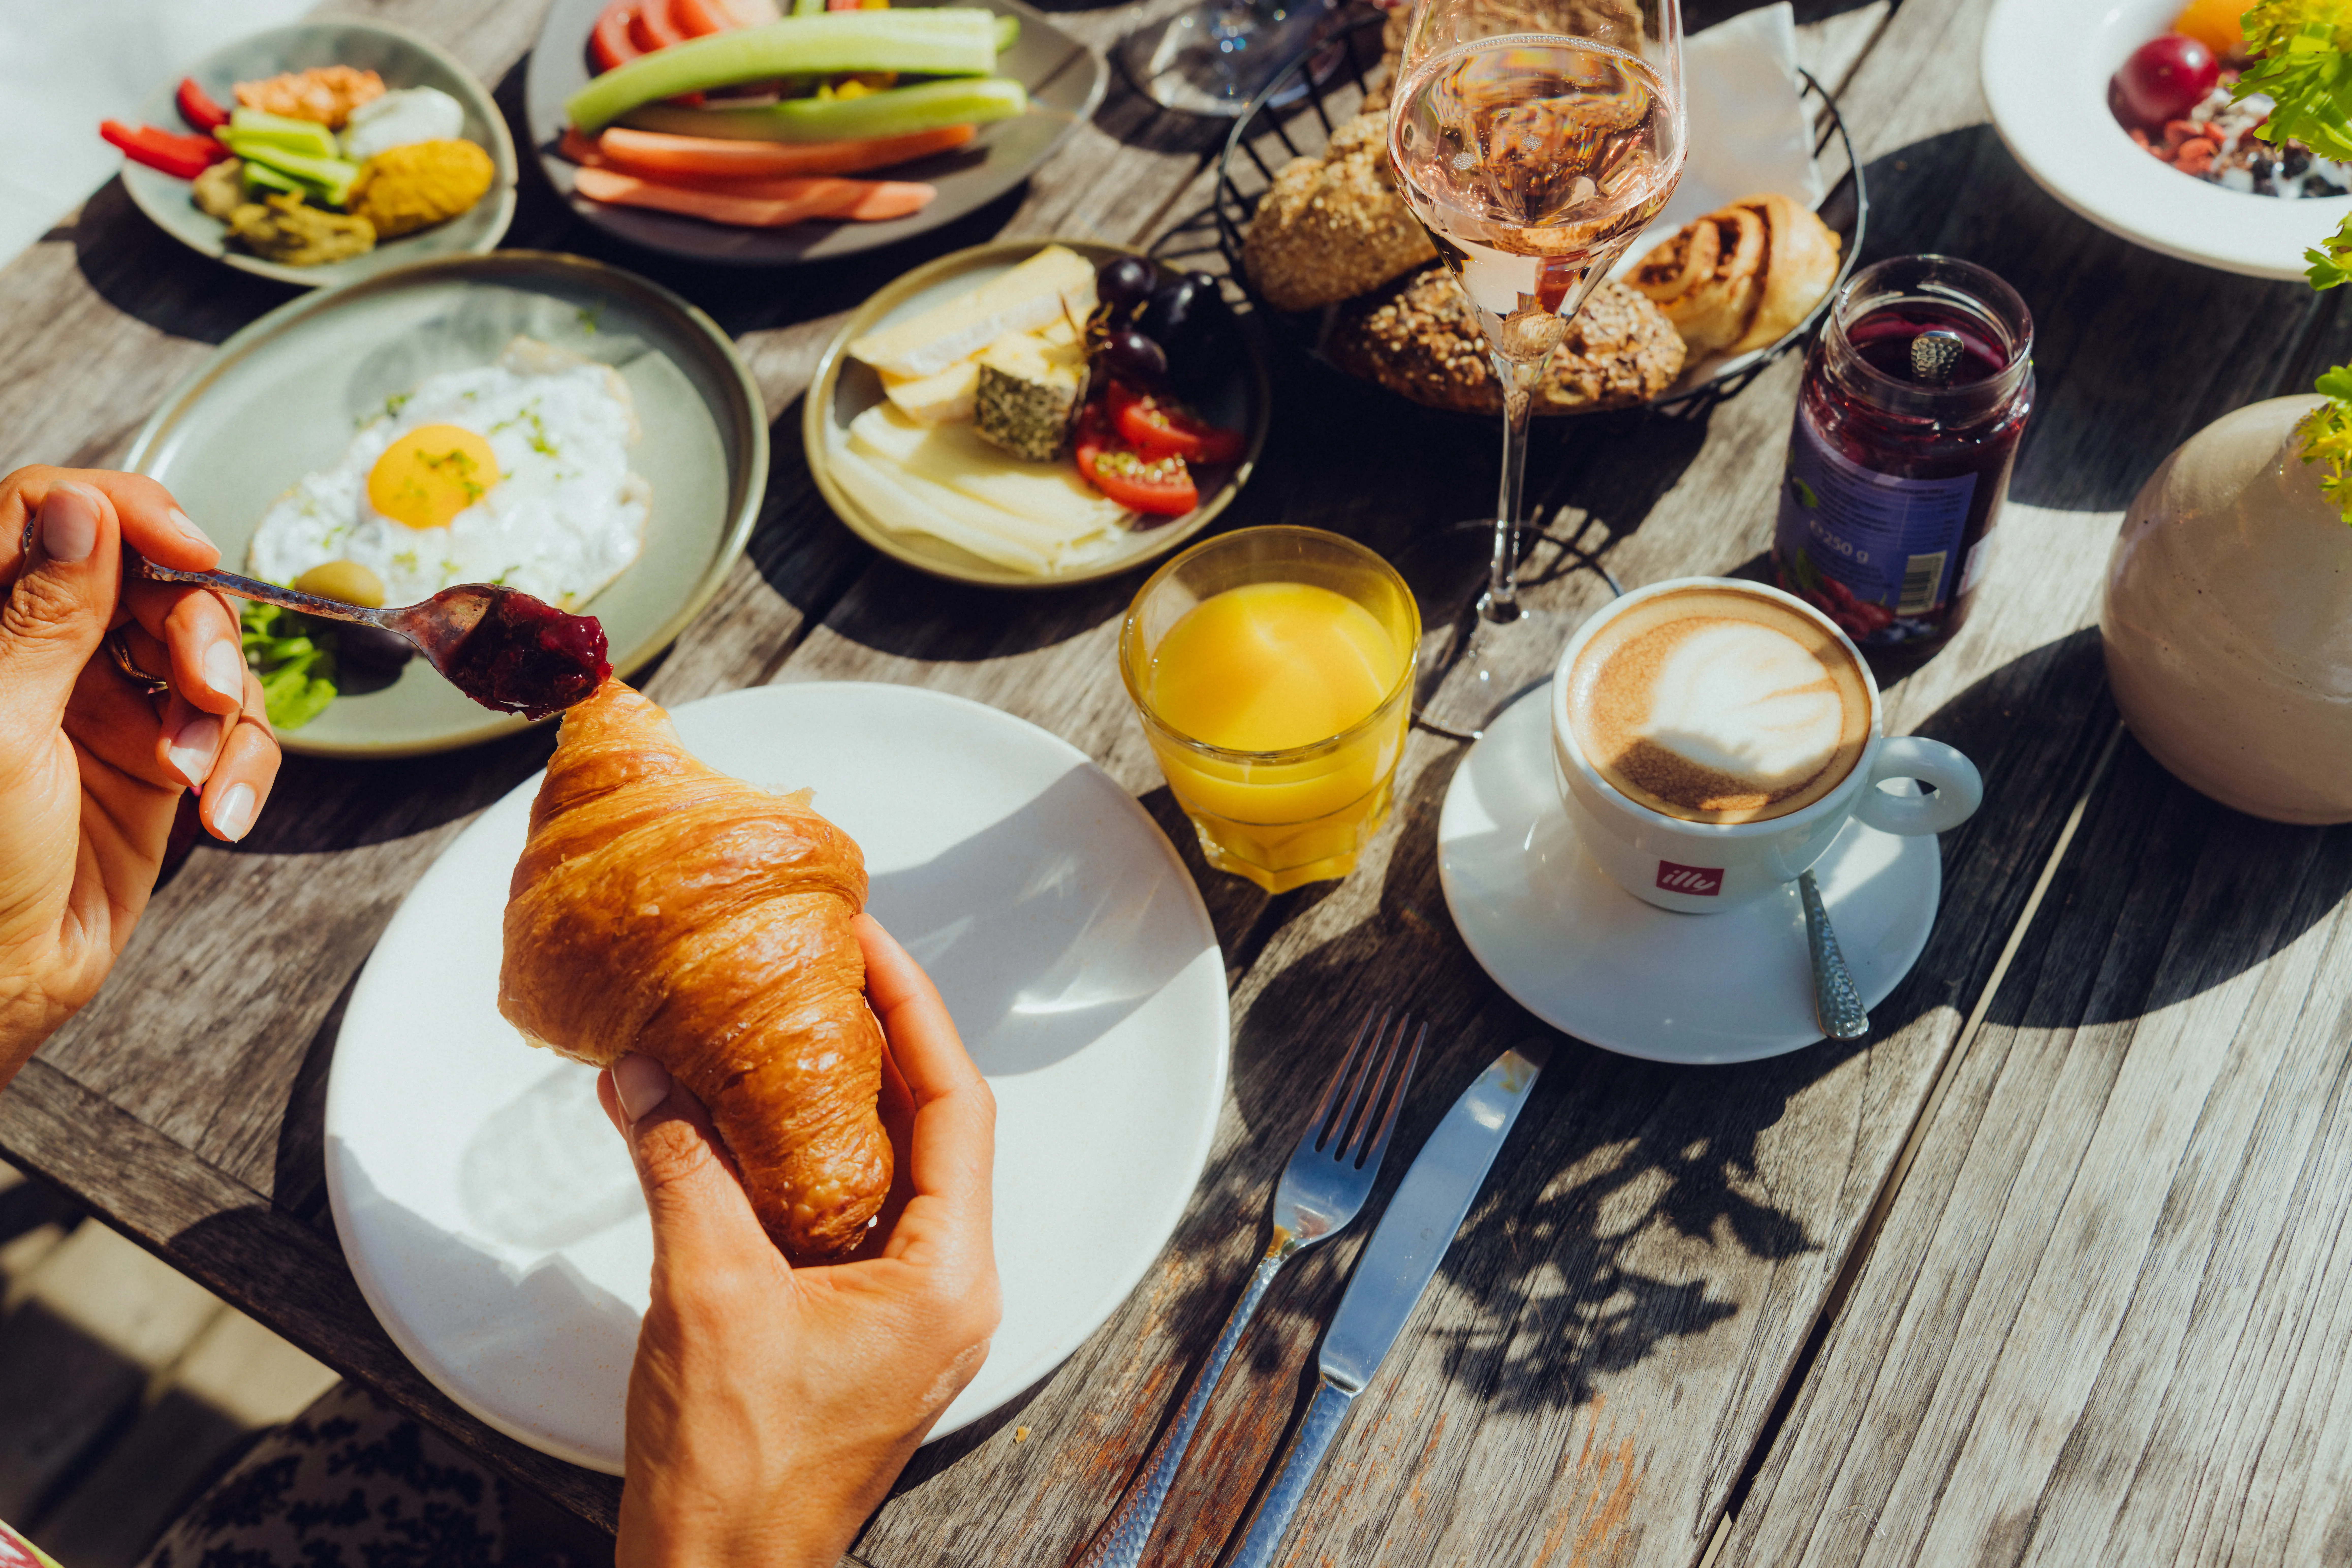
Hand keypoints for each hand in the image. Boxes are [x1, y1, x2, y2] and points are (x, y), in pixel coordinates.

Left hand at [0, 468, 279, 1084]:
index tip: (185, 549)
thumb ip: (40, 614)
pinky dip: (243, 766)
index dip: (125, 514)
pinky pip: (231, 733)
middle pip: (150, 580)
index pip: (51, 512)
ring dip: (221, 707)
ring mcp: (103, 706)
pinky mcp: (157, 760)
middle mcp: (42, 653)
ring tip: (197, 769)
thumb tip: (77, 509)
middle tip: (205, 687)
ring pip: (202, 653)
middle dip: (197, 628)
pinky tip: (223, 808)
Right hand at [599, 914, 999, 1567]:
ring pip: (892, 1169)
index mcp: (947, 1278)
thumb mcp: (706, 1291)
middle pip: (933, 1128)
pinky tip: (757, 1120)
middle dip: (882, 1041)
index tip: (872, 945)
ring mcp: (907, 1311)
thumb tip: (648, 1075)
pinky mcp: (862, 1326)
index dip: (915, 1011)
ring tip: (794, 1019)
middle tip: (830, 965)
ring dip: (843, 1097)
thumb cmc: (734, 1469)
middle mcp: (947, 1290)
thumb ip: (681, 1170)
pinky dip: (810, 1157)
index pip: (956, 1104)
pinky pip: (852, 1212)